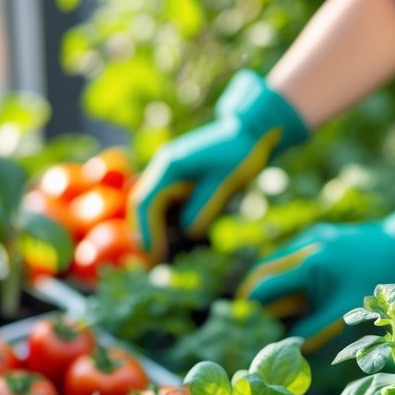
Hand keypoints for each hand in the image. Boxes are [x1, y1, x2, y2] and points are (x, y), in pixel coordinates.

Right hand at [130, 70, 307, 261]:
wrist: (251, 131)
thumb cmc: (240, 153)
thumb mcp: (226, 184)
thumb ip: (205, 208)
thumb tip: (187, 233)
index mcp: (170, 165)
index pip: (147, 203)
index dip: (147, 231)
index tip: (152, 255)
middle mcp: (164, 168)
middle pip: (143, 206)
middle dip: (146, 233)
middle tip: (152, 263)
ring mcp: (170, 172)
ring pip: (153, 206)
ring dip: (156, 229)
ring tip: (164, 256)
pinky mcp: (180, 179)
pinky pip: (167, 204)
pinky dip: (169, 222)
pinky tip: (178, 239)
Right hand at [237, 188, 394, 351]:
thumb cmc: (386, 283)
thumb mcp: (348, 314)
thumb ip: (313, 331)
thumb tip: (286, 349)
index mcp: (308, 265)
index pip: (261, 290)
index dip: (249, 312)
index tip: (243, 330)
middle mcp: (305, 245)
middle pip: (262, 273)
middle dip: (254, 298)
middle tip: (249, 322)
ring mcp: (313, 236)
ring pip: (277, 263)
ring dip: (271, 286)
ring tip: (272, 312)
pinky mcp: (323, 234)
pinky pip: (294, 256)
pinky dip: (288, 275)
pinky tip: (298, 294)